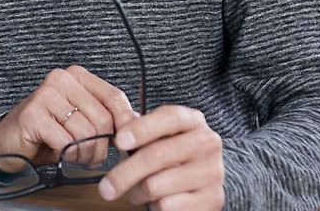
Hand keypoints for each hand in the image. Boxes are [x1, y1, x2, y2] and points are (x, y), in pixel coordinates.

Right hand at [0, 66, 137, 164]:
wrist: (9, 142)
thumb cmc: (47, 131)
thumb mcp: (81, 119)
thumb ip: (106, 116)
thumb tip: (136, 123)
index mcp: (76, 76)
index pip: (114, 96)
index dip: (126, 121)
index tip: (128, 140)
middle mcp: (61, 79)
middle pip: (102, 118)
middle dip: (102, 146)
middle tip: (93, 157)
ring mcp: (45, 95)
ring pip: (86, 133)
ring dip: (84, 154)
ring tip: (75, 155)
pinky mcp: (33, 114)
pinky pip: (66, 142)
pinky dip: (68, 155)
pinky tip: (60, 154)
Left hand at [100, 105, 224, 210]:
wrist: (197, 186)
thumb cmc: (168, 158)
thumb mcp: (151, 139)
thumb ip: (135, 127)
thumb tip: (122, 119)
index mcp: (193, 121)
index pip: (171, 117)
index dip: (142, 129)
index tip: (119, 141)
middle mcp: (208, 143)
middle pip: (158, 155)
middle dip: (124, 173)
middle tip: (106, 188)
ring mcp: (213, 172)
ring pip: (157, 184)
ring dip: (137, 193)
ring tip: (136, 192)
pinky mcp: (213, 199)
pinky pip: (169, 205)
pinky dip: (155, 206)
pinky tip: (157, 201)